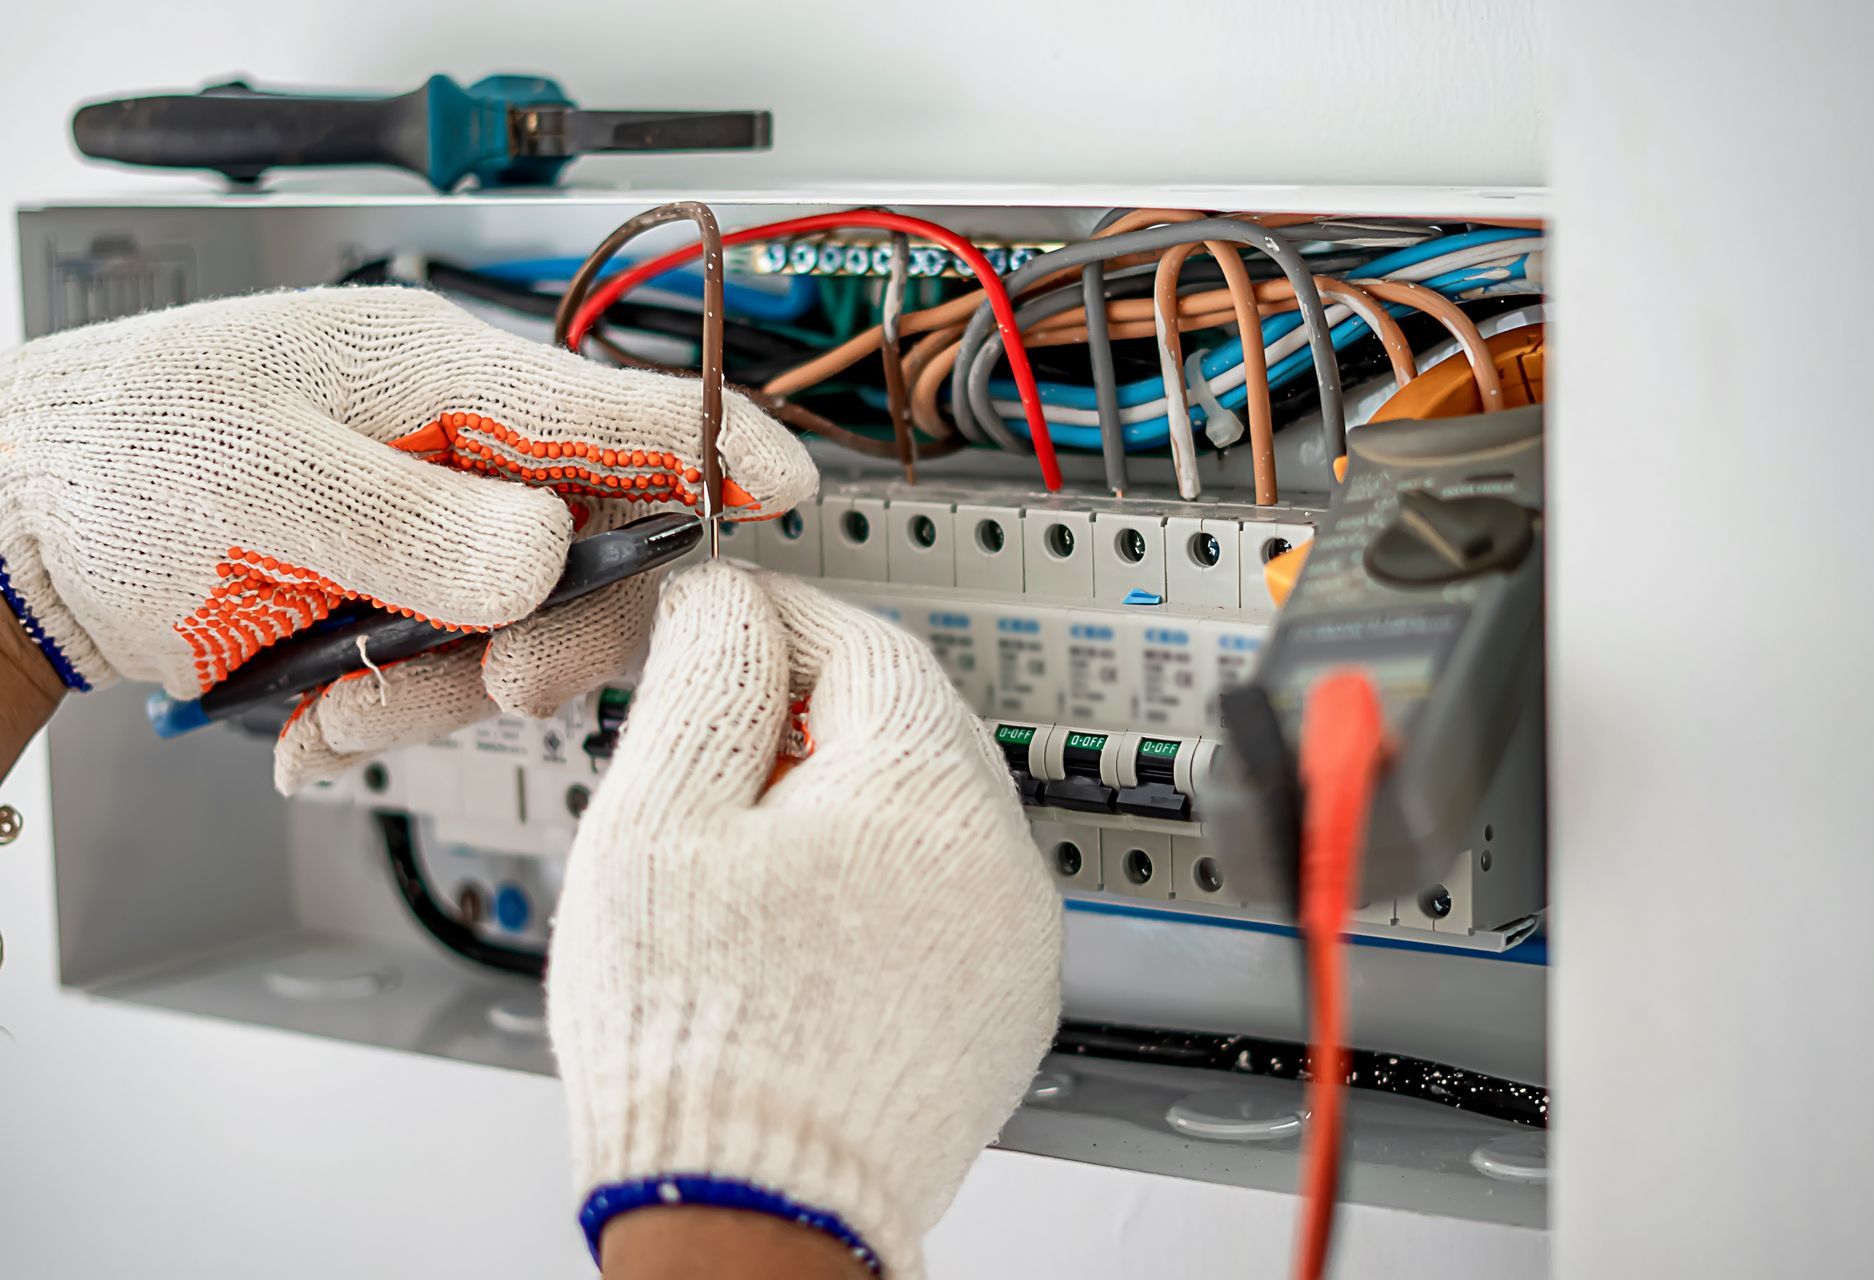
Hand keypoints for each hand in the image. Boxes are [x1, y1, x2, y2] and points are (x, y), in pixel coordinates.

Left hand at [0, 287, 813, 791]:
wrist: (21, 534)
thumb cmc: (119, 466)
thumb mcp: (262, 486)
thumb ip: (413, 523)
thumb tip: (552, 553)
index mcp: (438, 378)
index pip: (613, 406)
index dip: (713, 446)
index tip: (785, 487)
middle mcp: (459, 451)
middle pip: (601, 540)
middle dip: (561, 628)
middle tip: (501, 677)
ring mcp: (437, 528)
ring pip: (530, 625)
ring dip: (448, 690)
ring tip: (346, 714)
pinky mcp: (407, 595)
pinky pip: (455, 665)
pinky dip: (395, 710)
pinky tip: (322, 721)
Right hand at [547, 562, 1061, 1278]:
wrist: (753, 1216)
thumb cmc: (701, 1035)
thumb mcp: (665, 813)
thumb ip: (708, 677)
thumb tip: (729, 603)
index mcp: (928, 787)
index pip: (862, 642)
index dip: (776, 619)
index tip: (718, 620)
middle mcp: (1001, 856)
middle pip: (906, 724)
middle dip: (807, 711)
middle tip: (712, 734)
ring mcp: (1014, 939)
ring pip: (929, 812)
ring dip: (844, 798)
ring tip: (739, 849)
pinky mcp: (1004, 1007)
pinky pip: (947, 897)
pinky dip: (880, 880)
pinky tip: (800, 923)